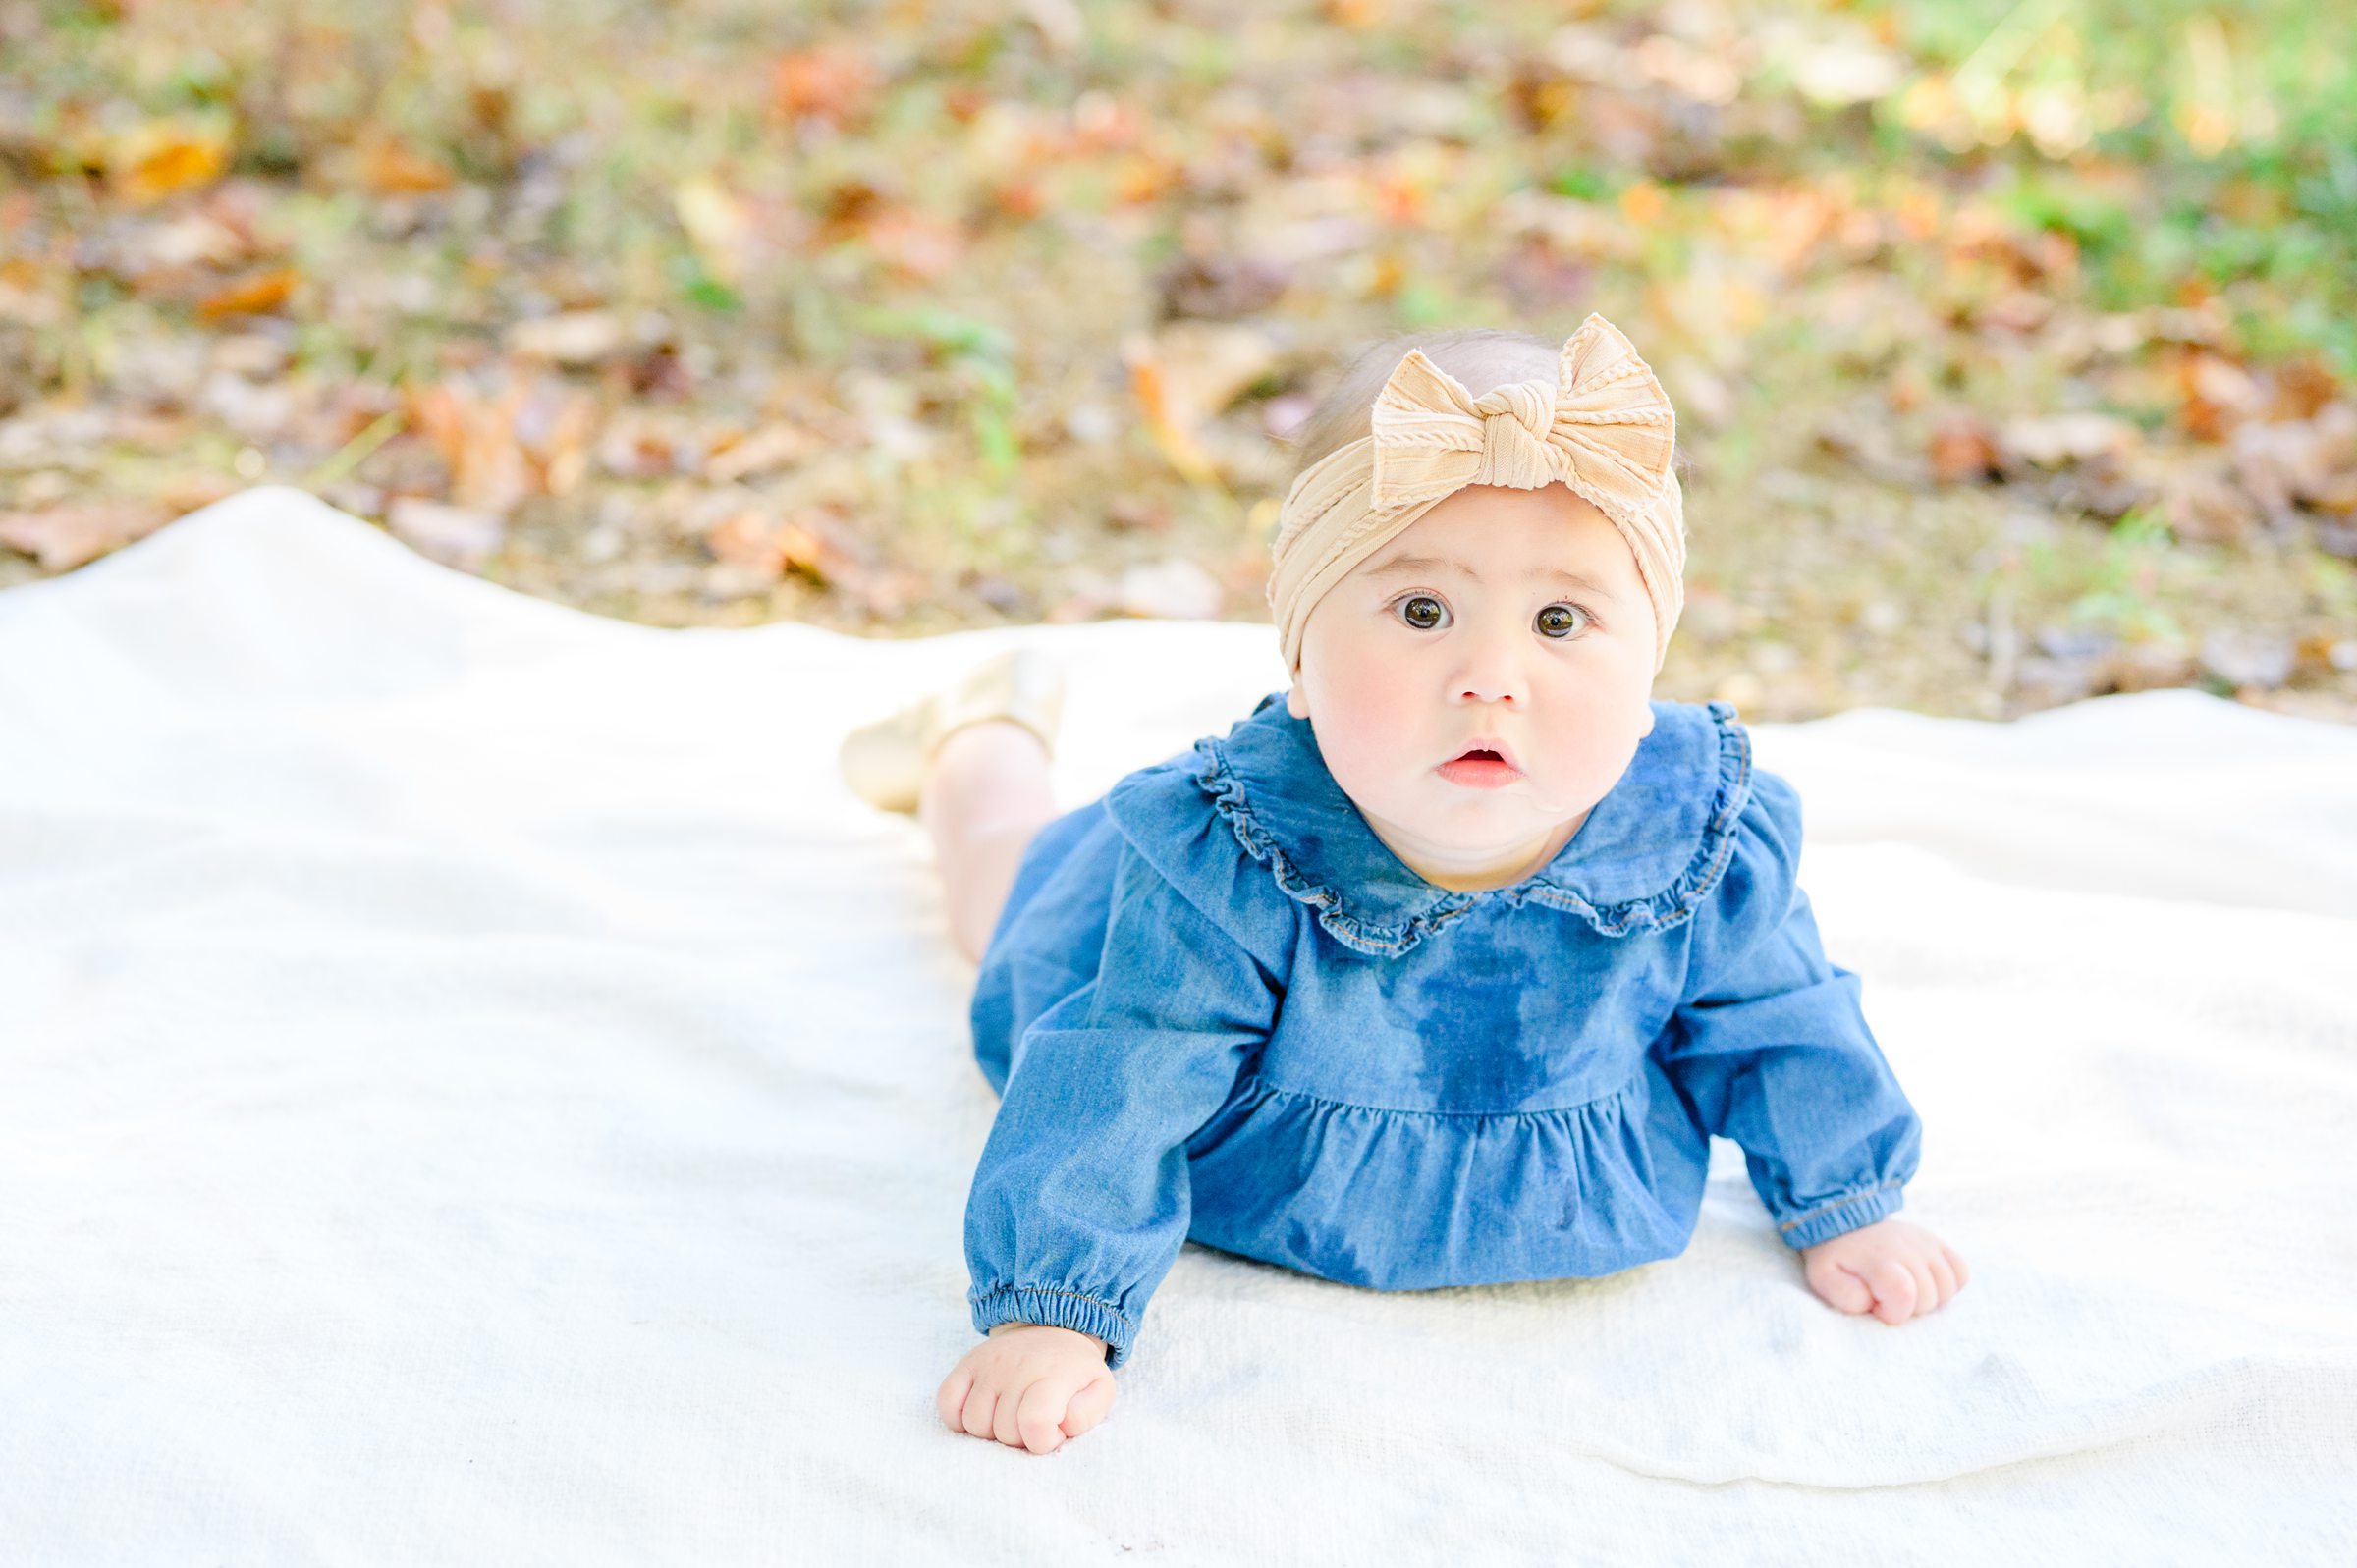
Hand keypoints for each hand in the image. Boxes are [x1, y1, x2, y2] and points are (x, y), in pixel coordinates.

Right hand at [937, 1322, 1117, 1453]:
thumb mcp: (1100, 1390)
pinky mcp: (967, 1364)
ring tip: (1011, 1415)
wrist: (1053, 1328)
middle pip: (1003, 1431)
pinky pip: (947, 1403)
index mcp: (1053, 1374)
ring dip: (992, 1430)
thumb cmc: (1075, 1372)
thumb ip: (1087, 1415)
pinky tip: (984, 1411)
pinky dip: (959, 1417)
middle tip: (1034, 1420)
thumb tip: (1059, 1427)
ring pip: (974, 1423)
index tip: (1052, 1433)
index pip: (1035, 1423)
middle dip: (1021, 1437)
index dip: (1043, 1441)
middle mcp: (1017, 1366)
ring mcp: (988, 1364)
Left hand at [1800, 1218, 1968, 1324]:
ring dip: (1928, 1298)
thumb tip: (1872, 1302)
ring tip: (1903, 1290)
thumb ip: (1844, 1296)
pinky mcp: (1937, 1242)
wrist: (1843, 1221)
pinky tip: (1924, 1282)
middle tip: (1884, 1296)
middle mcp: (1907, 1248)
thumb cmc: (1835, 1257)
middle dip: (1906, 1308)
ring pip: (1947, 1289)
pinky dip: (1948, 1284)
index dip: (1892, 1312)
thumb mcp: (1824, 1277)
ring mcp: (1926, 1243)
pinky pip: (1961, 1272)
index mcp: (1878, 1259)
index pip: (1903, 1296)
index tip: (1876, 1306)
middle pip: (1928, 1298)